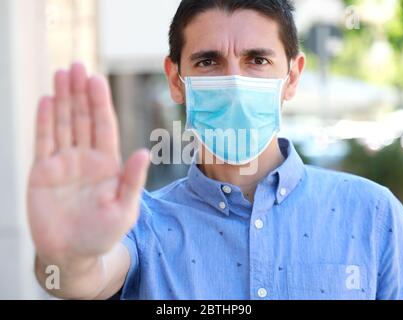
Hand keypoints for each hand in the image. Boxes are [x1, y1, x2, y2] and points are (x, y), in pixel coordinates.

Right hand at [28, 63, 149, 266]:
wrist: (72, 253)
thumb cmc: (102, 235)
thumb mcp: (124, 209)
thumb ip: (132, 180)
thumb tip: (144, 152)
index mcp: (108, 164)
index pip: (104, 126)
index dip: (100, 102)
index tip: (96, 79)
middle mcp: (86, 158)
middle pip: (83, 118)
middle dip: (80, 92)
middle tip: (76, 65)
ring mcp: (64, 163)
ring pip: (64, 124)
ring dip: (62, 99)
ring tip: (61, 73)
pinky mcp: (42, 171)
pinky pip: (43, 141)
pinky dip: (45, 121)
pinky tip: (47, 101)